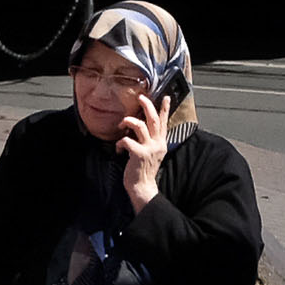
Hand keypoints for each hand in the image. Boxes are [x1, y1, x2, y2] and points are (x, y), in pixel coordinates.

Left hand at [118, 93, 168, 211]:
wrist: (142, 187)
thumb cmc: (143, 170)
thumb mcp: (151, 153)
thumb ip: (149, 141)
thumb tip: (141, 127)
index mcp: (161, 143)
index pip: (164, 122)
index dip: (164, 109)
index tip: (165, 97)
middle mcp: (157, 144)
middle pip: (153, 119)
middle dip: (147, 106)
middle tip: (140, 97)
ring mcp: (149, 149)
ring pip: (140, 126)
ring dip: (128, 121)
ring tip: (121, 124)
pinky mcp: (139, 154)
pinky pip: (127, 140)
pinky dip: (120, 142)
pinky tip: (119, 149)